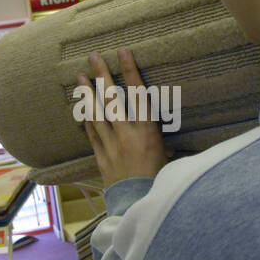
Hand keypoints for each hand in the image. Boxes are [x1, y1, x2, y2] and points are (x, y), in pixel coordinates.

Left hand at [78, 49, 169, 186]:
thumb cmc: (162, 182)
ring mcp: (111, 146)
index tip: (123, 52)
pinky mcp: (101, 158)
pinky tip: (82, 107)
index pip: (138, 94)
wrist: (142, 207)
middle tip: (93, 57)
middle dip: (101, 76)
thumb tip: (179, 130)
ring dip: (88, 94)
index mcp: (148, 132)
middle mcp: (127, 135)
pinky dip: (87, 119)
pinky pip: (92, 134)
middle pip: (111, 99)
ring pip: (96, 114)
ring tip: (80, 77)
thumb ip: (165, 138)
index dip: (130, 71)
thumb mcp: (171, 156)